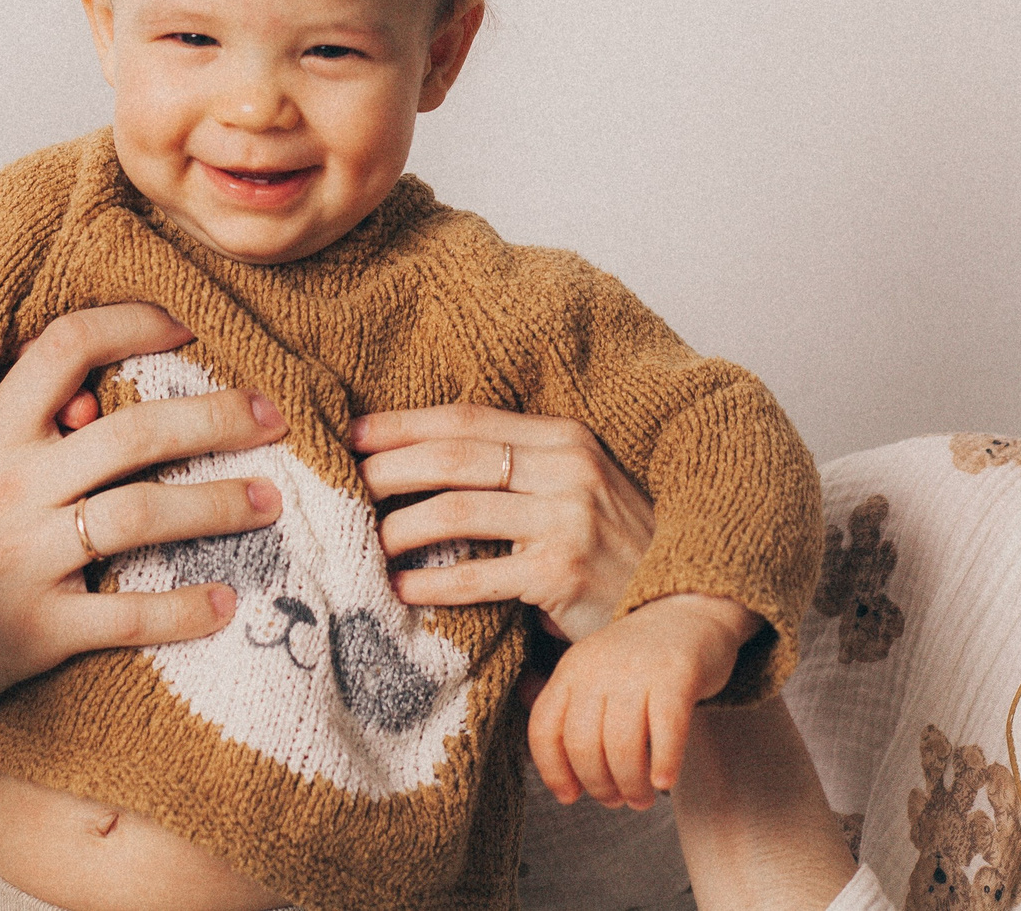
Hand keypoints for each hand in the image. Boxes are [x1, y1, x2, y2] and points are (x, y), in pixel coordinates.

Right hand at [0, 303, 287, 736]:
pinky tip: (227, 604)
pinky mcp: (37, 630)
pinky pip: (126, 616)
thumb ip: (10, 423)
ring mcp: (25, 560)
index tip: (189, 327)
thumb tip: (96, 389)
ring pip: (143, 516)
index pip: (65, 347)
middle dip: (218, 418)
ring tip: (269, 499)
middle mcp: (10, 488)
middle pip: (134, 434)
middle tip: (275, 415)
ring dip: (218, 504)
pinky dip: (183, 610)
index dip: (134, 323)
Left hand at [350, 405, 653, 642]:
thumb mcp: (571, 485)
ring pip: (457, 511)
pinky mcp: (564, 574)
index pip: (466, 419)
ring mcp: (569, 519)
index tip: (352, 436)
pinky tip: (402, 590)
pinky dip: (430, 583)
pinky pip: (477, 575)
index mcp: (562, 437)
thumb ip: (514, 466)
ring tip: (369, 544)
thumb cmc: (608, 543)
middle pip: (453, 458)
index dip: (403, 425)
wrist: (677, 601)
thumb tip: (421, 458)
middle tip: (344, 489)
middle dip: (388, 470)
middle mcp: (568, 467)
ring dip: (400, 528)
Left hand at [528, 592, 757, 809]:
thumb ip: (573, 714)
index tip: (569, 796)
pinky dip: (664, 765)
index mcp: (571, 670)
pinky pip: (666, 733)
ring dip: (631, 785)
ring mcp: (636, 671)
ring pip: (621, 746)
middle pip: (582, 745)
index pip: (544, 729)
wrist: (691, 613)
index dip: (553, 772)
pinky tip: (665, 782)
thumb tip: (558, 780)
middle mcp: (597, 668)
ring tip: (641, 798)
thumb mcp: (594, 674)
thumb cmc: (640, 660)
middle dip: (598, 785)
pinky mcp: (676, 676)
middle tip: (616, 801)